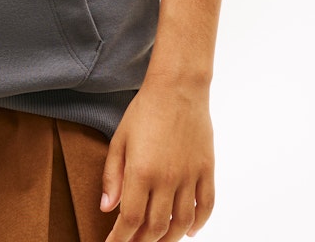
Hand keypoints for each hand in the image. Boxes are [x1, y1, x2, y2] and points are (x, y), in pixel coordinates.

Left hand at [100, 77, 214, 240]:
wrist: (178, 87)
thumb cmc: (144, 110)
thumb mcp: (120, 139)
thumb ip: (112, 175)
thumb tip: (107, 208)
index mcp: (141, 171)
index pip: (130, 220)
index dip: (121, 239)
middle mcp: (167, 179)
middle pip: (156, 228)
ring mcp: (190, 176)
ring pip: (182, 224)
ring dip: (169, 239)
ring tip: (158, 241)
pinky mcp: (207, 170)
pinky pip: (206, 206)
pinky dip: (199, 224)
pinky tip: (190, 230)